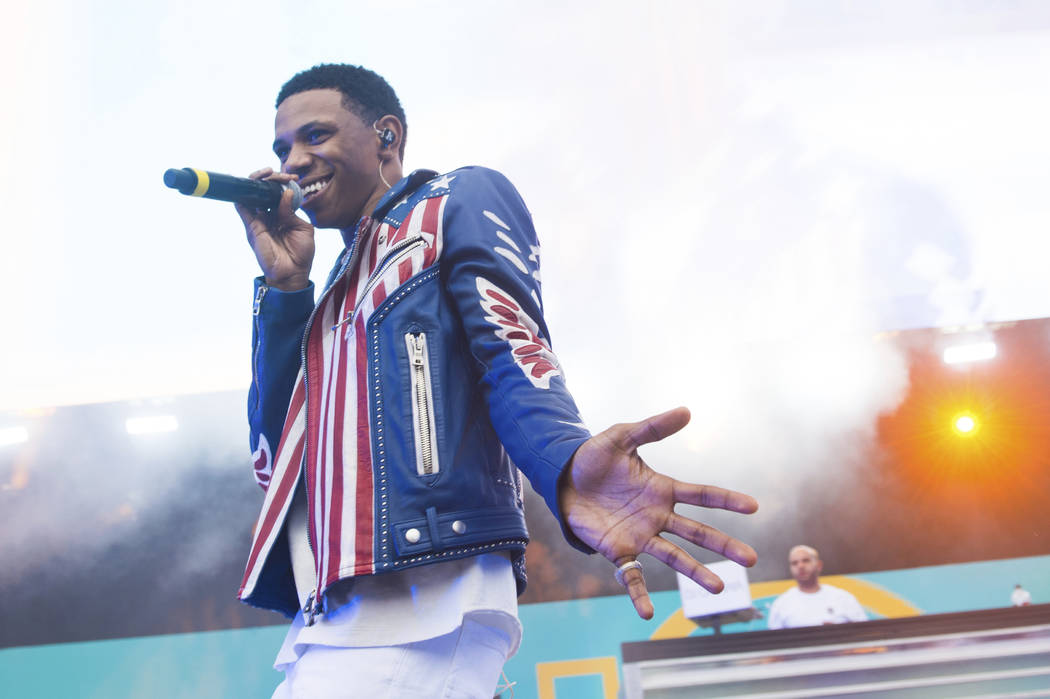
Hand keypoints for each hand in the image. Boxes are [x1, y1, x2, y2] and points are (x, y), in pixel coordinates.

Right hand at [235, 168, 314, 290]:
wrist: (292, 274)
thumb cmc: (301, 254)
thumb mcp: (303, 230)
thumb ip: (292, 212)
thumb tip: (285, 193)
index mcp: (284, 215)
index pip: (279, 193)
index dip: (283, 183)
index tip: (293, 177)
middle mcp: (270, 215)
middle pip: (264, 191)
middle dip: (270, 178)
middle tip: (278, 175)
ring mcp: (259, 220)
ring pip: (252, 195)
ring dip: (256, 182)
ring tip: (265, 174)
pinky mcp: (252, 227)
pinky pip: (242, 208)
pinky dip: (242, 195)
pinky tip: (247, 185)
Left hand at [558, 406, 757, 618]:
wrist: (562, 478)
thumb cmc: (594, 458)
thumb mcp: (621, 437)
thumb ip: (652, 427)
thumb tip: (687, 411)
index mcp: (662, 489)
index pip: (702, 495)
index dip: (727, 500)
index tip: (753, 507)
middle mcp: (658, 516)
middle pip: (697, 532)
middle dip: (723, 546)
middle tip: (750, 560)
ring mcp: (640, 536)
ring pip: (674, 557)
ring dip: (695, 573)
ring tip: (717, 590)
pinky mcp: (618, 551)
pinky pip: (631, 577)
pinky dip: (639, 595)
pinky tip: (647, 613)